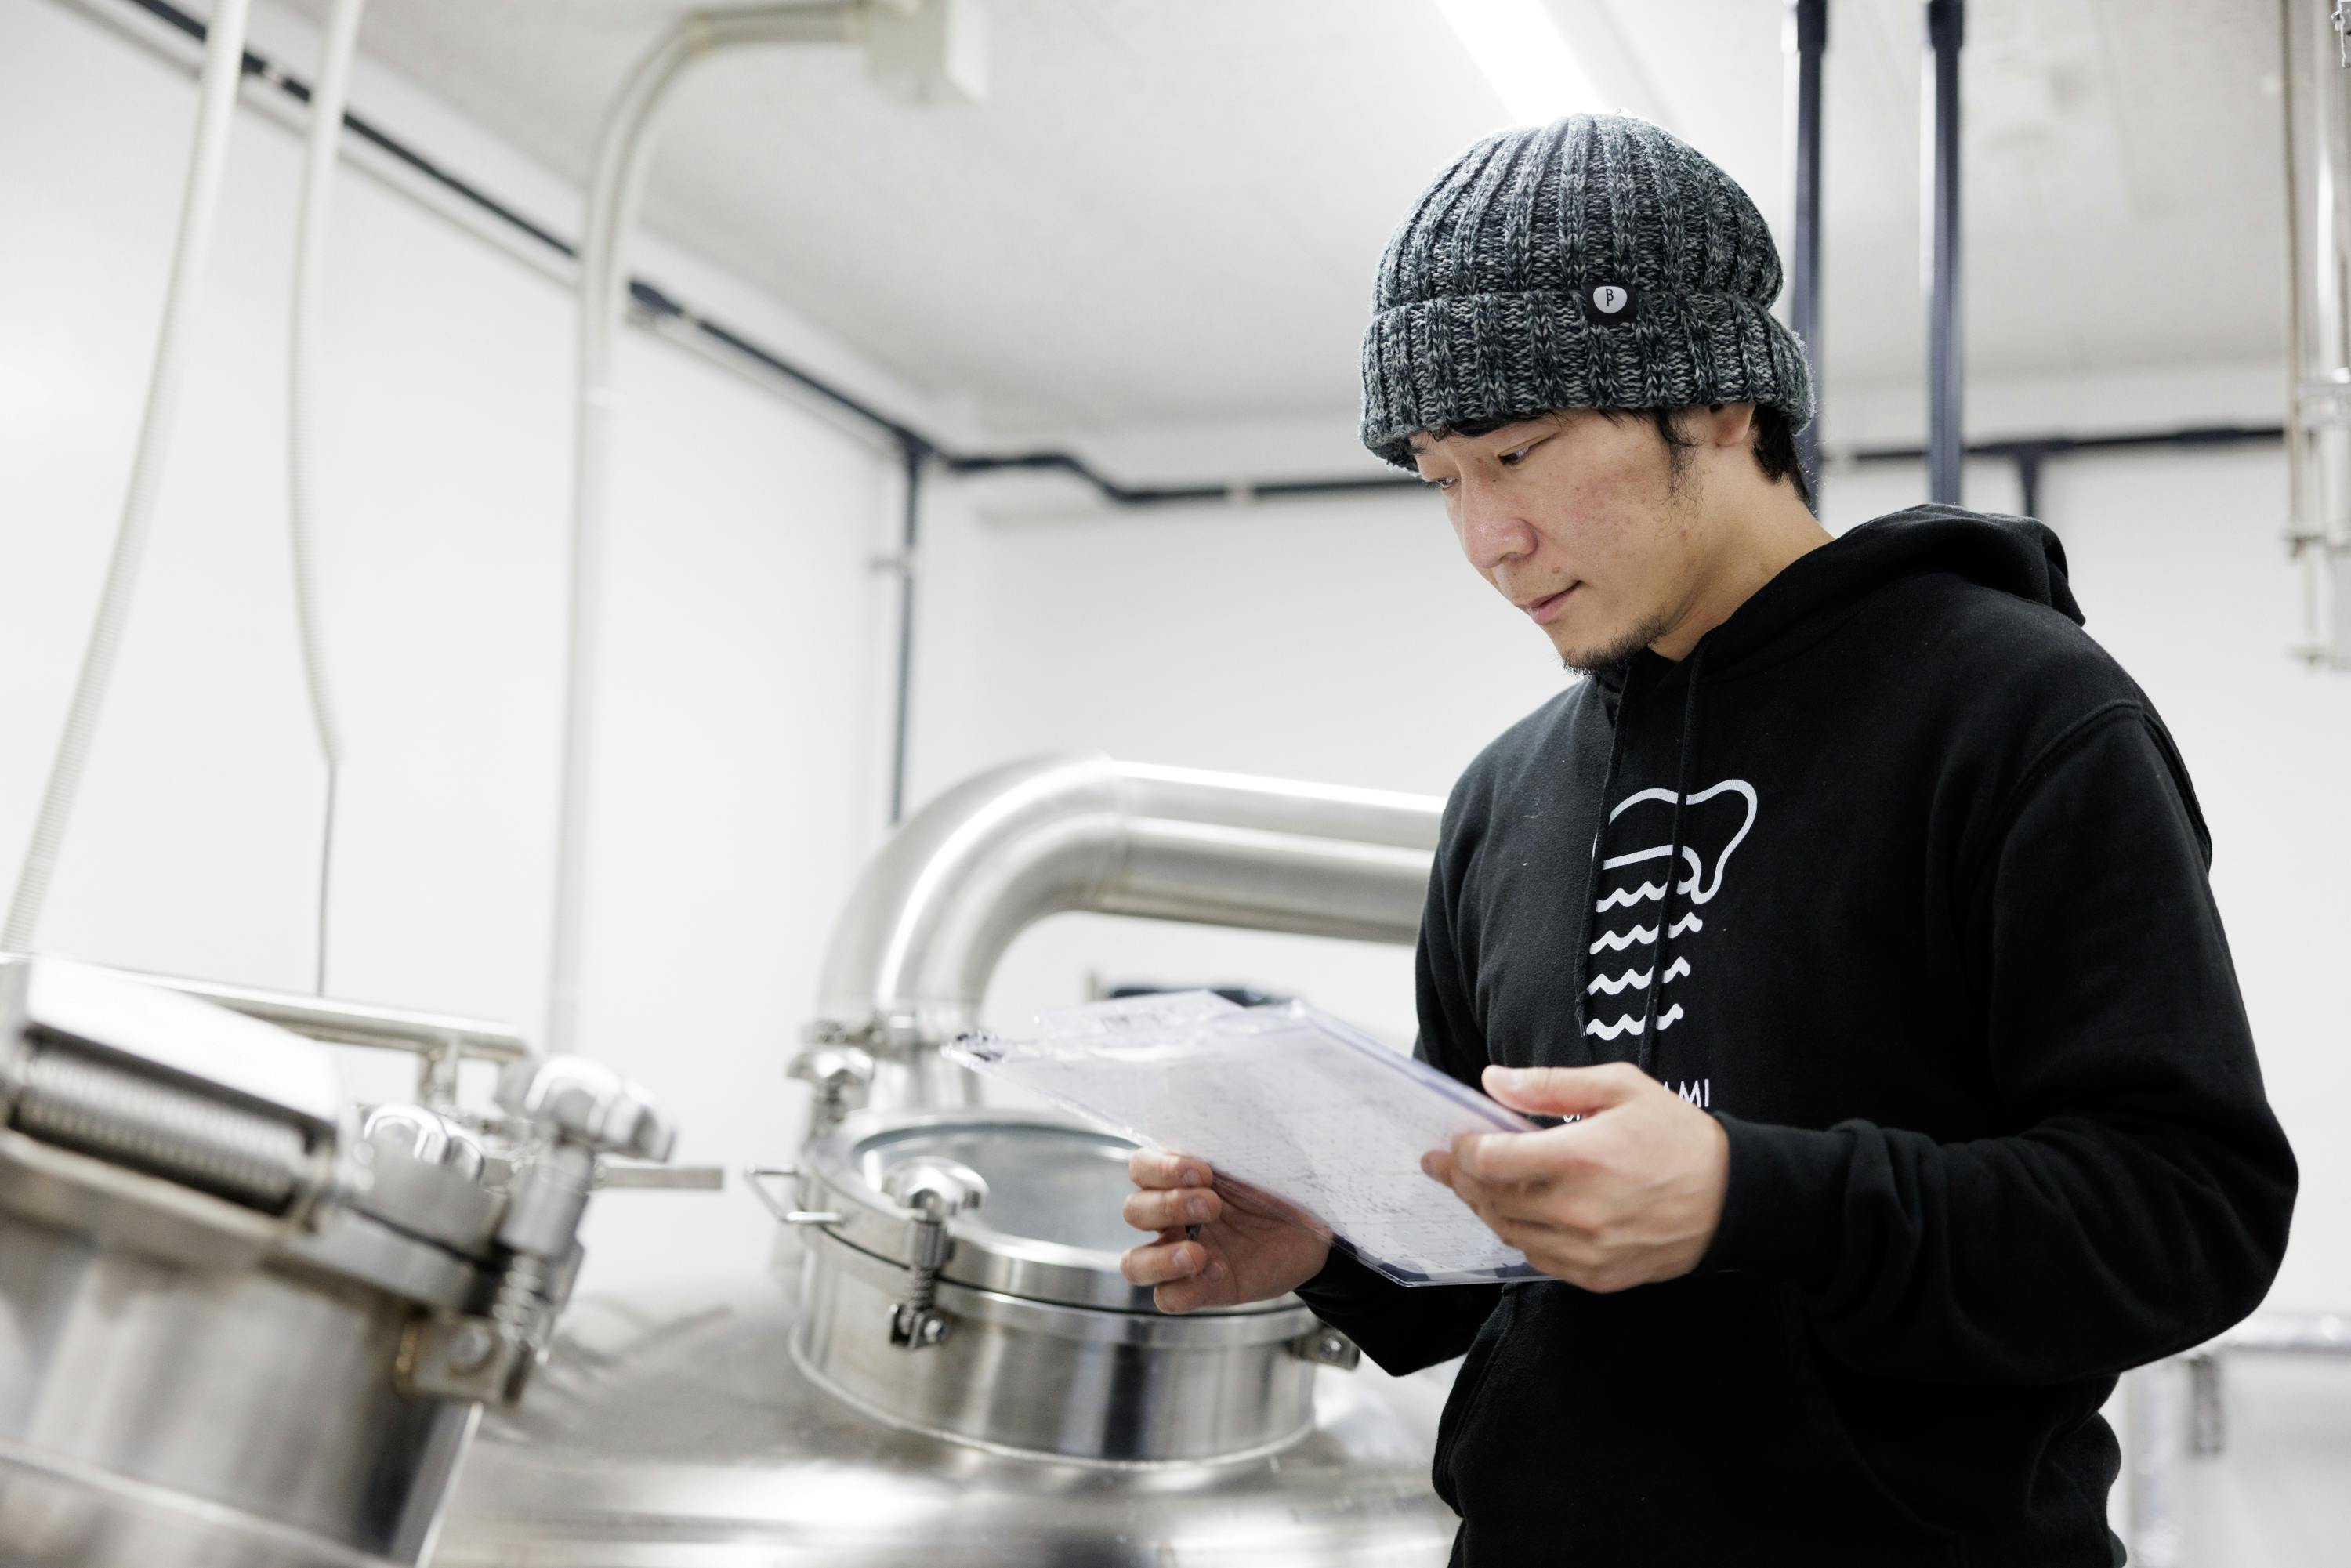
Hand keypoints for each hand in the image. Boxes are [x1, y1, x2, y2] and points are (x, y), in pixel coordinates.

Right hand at [1118, 1151, 1331, 1313]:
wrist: (1320, 1228)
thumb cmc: (1285, 1184)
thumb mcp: (1262, 1153)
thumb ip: (1232, 1135)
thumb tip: (1218, 1098)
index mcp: (1180, 1177)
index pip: (1140, 1168)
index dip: (1160, 1169)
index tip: (1203, 1171)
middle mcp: (1173, 1215)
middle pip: (1133, 1211)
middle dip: (1168, 1206)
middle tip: (1214, 1205)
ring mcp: (1183, 1252)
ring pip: (1134, 1263)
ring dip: (1160, 1258)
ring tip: (1198, 1253)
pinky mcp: (1201, 1288)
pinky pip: (1168, 1298)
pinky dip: (1186, 1288)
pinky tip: (1219, 1271)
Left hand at [1421, 1062, 1728, 1292]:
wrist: (1732, 1198)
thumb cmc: (1678, 1136)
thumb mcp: (1620, 1088)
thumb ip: (1550, 1085)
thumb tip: (1494, 1080)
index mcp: (1582, 1158)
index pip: (1493, 1162)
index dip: (1464, 1151)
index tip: (1455, 1140)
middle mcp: (1578, 1211)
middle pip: (1493, 1199)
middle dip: (1461, 1178)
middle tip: (1444, 1163)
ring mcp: (1588, 1250)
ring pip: (1510, 1232)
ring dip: (1485, 1207)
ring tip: (1472, 1186)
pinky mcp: (1598, 1276)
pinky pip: (1538, 1259)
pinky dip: (1520, 1236)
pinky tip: (1516, 1214)